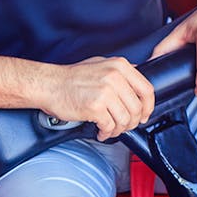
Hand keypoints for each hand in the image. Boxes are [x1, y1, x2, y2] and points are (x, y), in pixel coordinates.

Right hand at [40, 57, 154, 140]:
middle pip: (137, 108)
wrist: (48, 85)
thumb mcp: (99, 64)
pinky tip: (100, 130)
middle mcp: (114, 77)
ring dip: (118, 129)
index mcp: (119, 66)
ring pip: (125, 120)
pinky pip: (110, 126)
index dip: (148, 106)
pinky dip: (106, 132)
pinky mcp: (95, 107)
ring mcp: (105, 92)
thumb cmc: (70, 78)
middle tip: (123, 125)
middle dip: (131, 122)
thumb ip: (120, 72)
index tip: (143, 114)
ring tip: (109, 128)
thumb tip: (137, 84)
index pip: (147, 90)